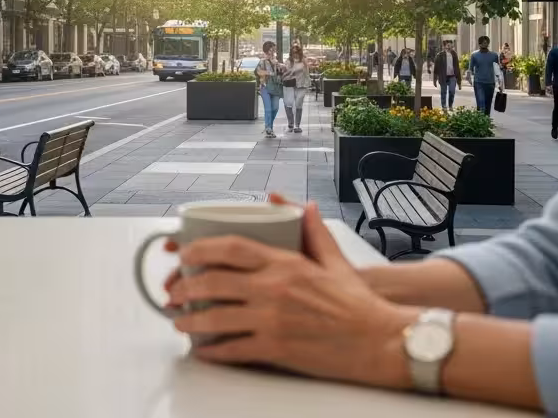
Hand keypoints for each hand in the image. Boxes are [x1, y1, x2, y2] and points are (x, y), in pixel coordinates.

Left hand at [163, 194, 413, 389]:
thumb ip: (313, 232)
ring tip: (180, 322)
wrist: (383, 341)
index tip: (184, 255)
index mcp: (285, 264)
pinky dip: (214, 352)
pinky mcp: (277, 348)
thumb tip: (303, 205)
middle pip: (214, 282)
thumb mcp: (334, 261)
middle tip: (174, 292)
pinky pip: (235, 350)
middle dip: (186, 287)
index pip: (231, 247)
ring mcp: (273, 320)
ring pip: (217, 318)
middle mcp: (274, 289)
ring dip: (192, 321)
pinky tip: (204, 352)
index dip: (200, 249)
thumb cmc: (359, 303)